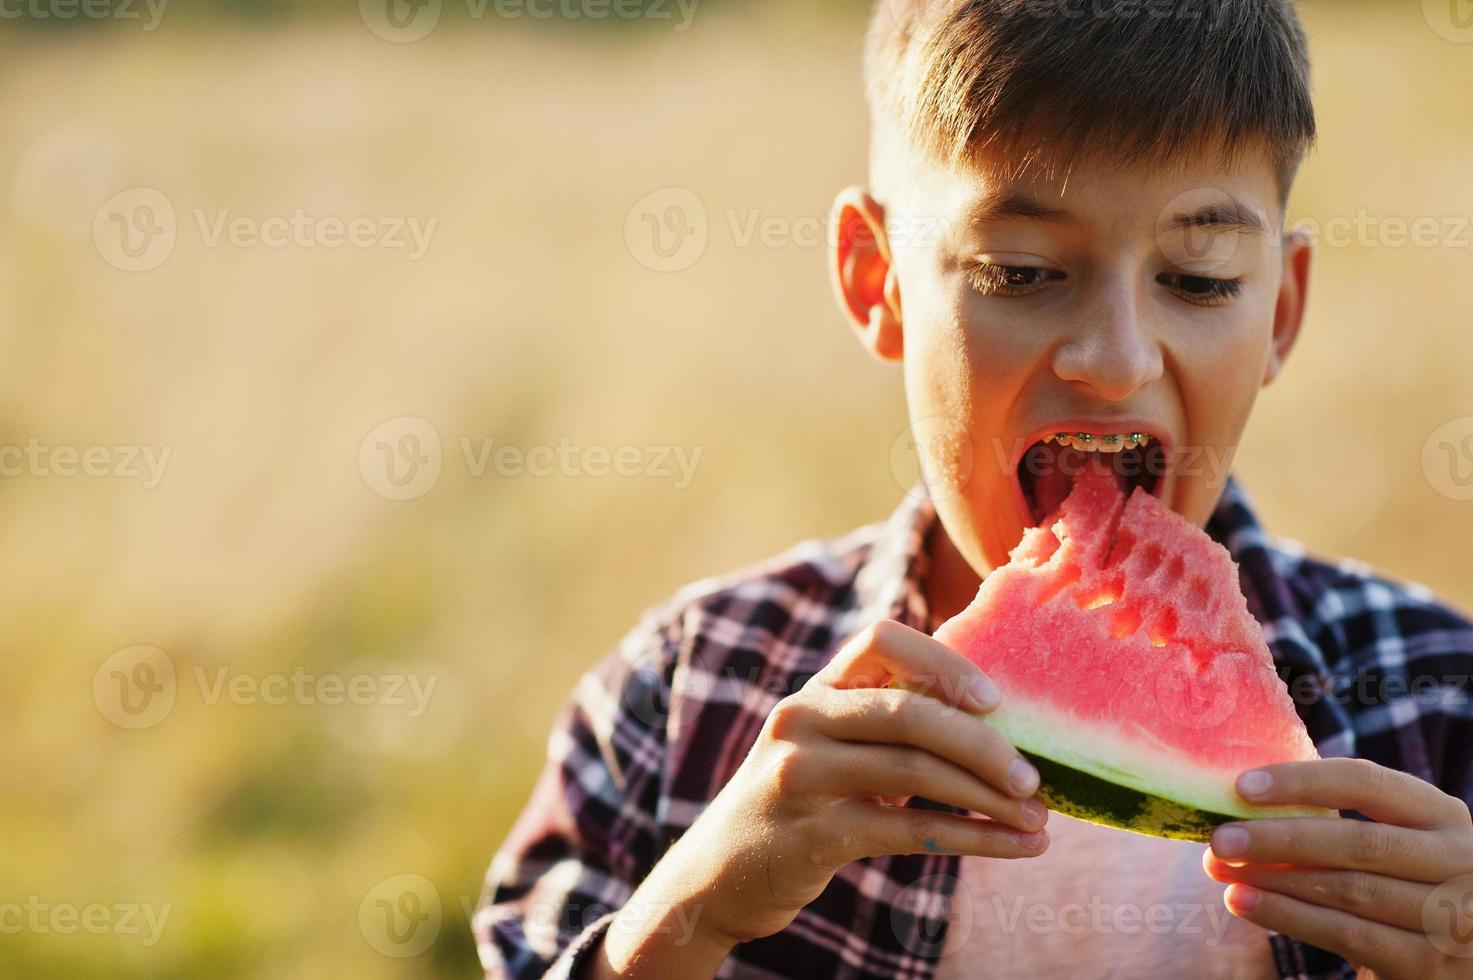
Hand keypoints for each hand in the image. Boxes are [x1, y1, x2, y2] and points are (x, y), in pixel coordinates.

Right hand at [636, 619, 1048, 950]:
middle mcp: (801, 720)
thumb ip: (885, 729)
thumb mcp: (827, 751)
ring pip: (912, 771)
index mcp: (816, 691)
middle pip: (908, 711)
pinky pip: (905, 831)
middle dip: (982, 744)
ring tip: (1037, 820)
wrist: (714, 879)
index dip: (943, 661)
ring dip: (987, 798)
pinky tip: (1010, 847)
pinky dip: (970, 839)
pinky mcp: (808, 835)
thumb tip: (995, 725)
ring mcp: (799, 776)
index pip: (881, 639)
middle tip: (1034, 777)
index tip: (994, 700)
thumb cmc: (796, 808)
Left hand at [1202, 757, 1472, 979]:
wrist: (1447, 958)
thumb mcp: (1388, 843)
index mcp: (1442, 815)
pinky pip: (1346, 934)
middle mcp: (1459, 861)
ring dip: (1274, 879)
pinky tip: (1243, 902)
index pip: (1367, 783)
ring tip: (1221, 870)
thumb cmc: (1398, 884)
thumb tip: (1240, 802)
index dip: (1301, 782)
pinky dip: (1286, 916)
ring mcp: (1451, 917)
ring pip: (1348, 891)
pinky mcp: (1429, 965)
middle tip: (1221, 838)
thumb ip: (1335, 820)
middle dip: (1279, 838)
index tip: (1241, 786)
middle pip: (1357, 842)